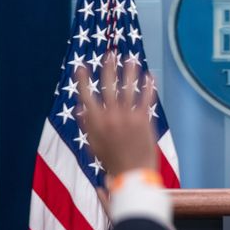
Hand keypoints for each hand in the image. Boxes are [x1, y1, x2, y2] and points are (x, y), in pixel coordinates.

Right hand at [76, 52, 157, 175]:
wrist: (132, 174)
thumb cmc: (111, 161)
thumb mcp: (93, 144)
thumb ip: (87, 124)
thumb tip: (79, 108)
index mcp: (95, 122)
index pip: (86, 95)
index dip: (83, 80)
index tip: (81, 66)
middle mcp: (110, 116)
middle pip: (108, 86)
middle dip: (108, 68)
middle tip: (110, 54)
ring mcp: (128, 117)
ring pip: (128, 89)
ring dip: (129, 72)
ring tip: (131, 59)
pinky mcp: (144, 120)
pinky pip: (146, 99)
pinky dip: (148, 87)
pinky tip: (150, 76)